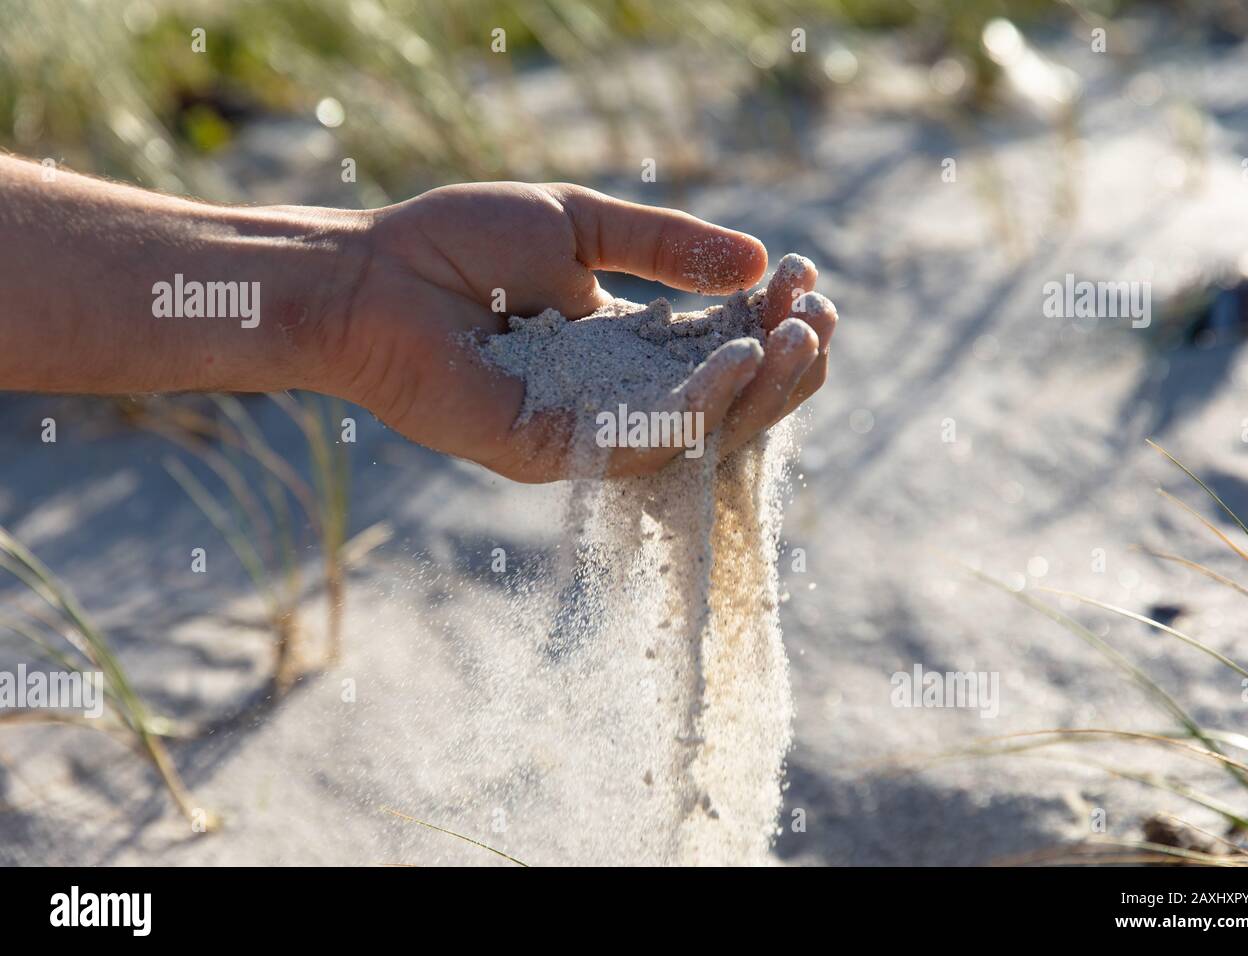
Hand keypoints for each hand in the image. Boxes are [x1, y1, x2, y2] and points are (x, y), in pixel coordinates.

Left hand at [317, 183, 839, 481]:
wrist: (373, 276)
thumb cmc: (462, 243)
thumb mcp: (581, 226)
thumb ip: (663, 247)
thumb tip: (756, 263)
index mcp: (625, 345)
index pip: (720, 346)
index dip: (771, 320)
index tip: (809, 279)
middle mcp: (616, 394)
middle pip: (724, 398)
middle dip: (784, 363)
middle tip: (823, 316)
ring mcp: (588, 429)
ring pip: (698, 430)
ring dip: (759, 388)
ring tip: (802, 337)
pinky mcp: (555, 451)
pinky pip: (641, 439)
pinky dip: (697, 405)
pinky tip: (737, 361)